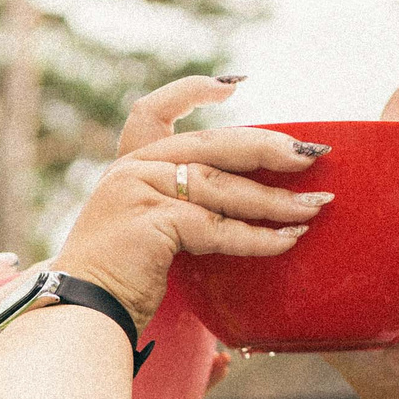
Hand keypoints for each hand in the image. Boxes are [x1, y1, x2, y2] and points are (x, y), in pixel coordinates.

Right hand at [57, 77, 327, 328]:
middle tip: (312, 155)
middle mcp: (132, 170)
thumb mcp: (151, 235)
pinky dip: (258, 237)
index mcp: (129, 167)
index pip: (151, 110)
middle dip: (267, 148)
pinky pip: (218, 226)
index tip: (234, 84)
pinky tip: (288, 241)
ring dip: (276, 199)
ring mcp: (139, 192)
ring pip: (222, 187)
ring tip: (316, 206)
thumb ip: (184, 211)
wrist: (81, 315)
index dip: (191, 90)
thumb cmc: (121, 286)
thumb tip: (246, 209)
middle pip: (210, 145)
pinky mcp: (152, 222)